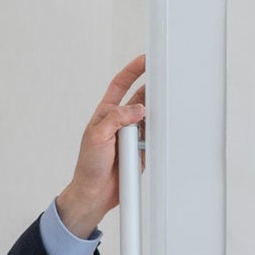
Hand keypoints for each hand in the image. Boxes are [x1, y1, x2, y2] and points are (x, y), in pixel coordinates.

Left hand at [49, 55, 151, 238]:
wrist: (95, 194)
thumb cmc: (89, 166)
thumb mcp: (97, 136)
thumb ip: (117, 119)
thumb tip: (138, 108)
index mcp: (106, 114)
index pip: (120, 85)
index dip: (132, 71)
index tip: (145, 60)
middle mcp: (120, 123)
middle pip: (140, 99)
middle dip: (151, 90)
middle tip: (164, 81)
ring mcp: (131, 137)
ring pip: (150, 119)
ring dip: (156, 115)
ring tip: (165, 108)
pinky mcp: (141, 151)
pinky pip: (153, 139)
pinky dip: (158, 135)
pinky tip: (163, 132)